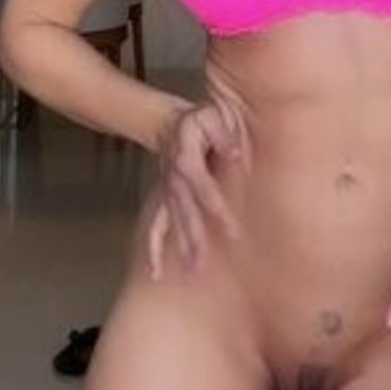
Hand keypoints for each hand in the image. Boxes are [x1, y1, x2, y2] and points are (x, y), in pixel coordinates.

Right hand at [147, 94, 250, 278]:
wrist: (170, 122)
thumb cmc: (198, 120)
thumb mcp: (212, 117)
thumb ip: (224, 135)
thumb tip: (236, 155)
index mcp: (186, 158)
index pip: (203, 188)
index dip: (217, 210)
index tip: (233, 232)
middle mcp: (174, 179)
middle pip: (185, 212)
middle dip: (195, 239)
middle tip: (203, 265)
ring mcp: (168, 191)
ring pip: (173, 223)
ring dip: (181, 247)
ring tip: (191, 272)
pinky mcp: (166, 199)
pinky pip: (156, 226)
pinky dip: (154, 249)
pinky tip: (156, 272)